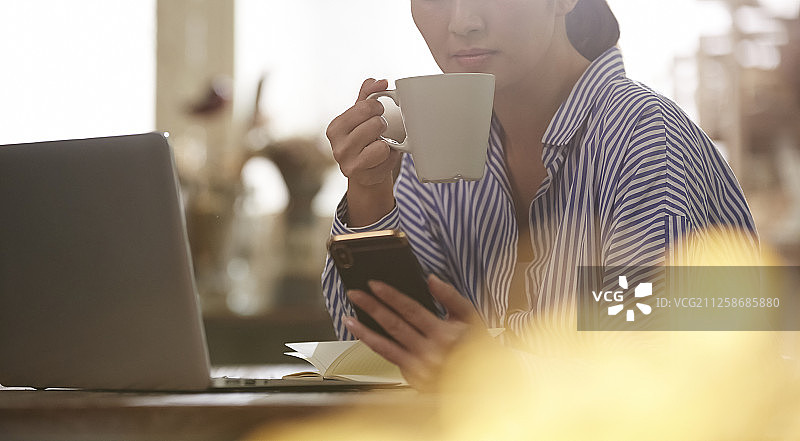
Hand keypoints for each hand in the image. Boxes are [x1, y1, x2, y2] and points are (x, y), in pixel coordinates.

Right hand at [326, 79, 401, 225]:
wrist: (365, 172)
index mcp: (335, 128)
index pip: (365, 107)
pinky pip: (387, 159)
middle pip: (376, 124)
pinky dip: (390, 157)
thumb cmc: (365, 139)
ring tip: (379, 145)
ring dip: (387, 143)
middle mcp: (337, 147)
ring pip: (382, 144)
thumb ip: (368, 94)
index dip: (378, 107)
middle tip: (379, 131)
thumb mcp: (362, 115)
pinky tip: (382, 159)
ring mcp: (348, 164)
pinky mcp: (362, 177)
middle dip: (383, 125)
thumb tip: (380, 82)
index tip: (377, 112)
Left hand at [344, 274, 485, 390]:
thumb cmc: (476, 346)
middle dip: (371, 307)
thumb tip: (431, 279)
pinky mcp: (413, 379)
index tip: (374, 285)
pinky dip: (376, 346)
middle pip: (393, 325)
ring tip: (348, 318)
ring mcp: (420, 368)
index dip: (391, 296)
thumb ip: (450, 295)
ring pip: (385, 347)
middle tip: (354, 294)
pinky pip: (390, 359)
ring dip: (364, 331)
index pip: (411, 310)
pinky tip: (365, 335)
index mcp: (444, 334)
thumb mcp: (471, 316)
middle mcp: (430, 352)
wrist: (483, 382)